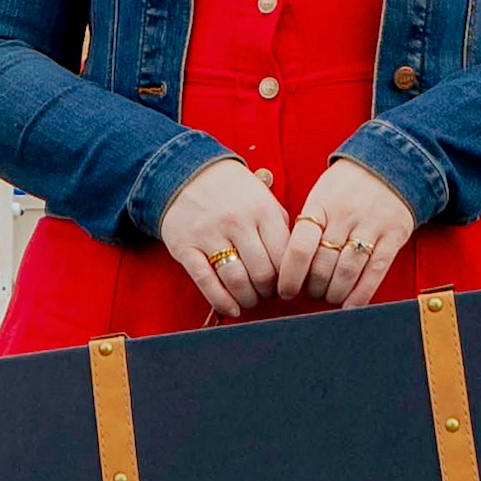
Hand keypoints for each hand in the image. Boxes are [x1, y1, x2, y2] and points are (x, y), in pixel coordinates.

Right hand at [157, 159, 293, 319]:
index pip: (283, 257)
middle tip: (267, 294)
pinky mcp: (186, 246)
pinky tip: (231, 308)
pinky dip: (221, 301)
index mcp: (262, 209)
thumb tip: (294, 262)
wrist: (187, 172)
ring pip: (236, 281)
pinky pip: (206, 281)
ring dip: (248, 299)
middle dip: (268, 292)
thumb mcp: (262, 197)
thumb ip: (279, 226)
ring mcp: (209, 234)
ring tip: (250, 299)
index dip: (287, 278)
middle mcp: (237, 221)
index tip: (284, 285)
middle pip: (262, 273)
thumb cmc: (232, 190)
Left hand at [281, 156, 416, 310]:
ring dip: (334, 292)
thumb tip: (288, 267)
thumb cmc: (347, 186)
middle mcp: (345, 214)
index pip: (300, 247)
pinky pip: (375, 271)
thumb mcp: (320, 195)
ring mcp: (371, 225)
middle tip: (310, 293)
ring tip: (329, 296)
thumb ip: (307, 226)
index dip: (290, 276)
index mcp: (320, 204)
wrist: (391, 163)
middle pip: (323, 264)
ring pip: (347, 271)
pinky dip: (361, 293)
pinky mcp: (393, 236)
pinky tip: (350, 304)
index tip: (285, 291)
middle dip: (312, 287)